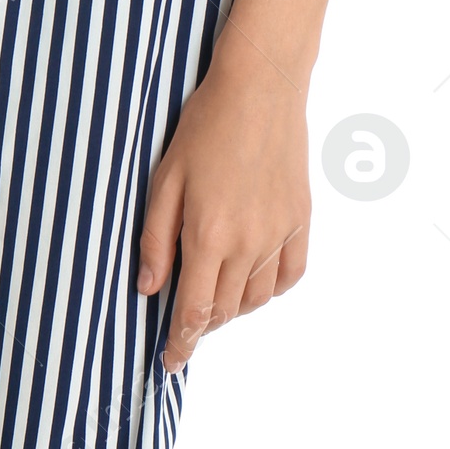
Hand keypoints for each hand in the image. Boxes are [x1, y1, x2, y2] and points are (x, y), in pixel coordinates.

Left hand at [136, 16, 310, 373]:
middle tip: (185, 317)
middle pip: (225, 310)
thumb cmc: (206, 124)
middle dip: (202, 323)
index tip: (170, 362)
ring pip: (257, 299)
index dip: (180, 344)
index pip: (194, 312)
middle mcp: (248, 243)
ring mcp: (279, 233)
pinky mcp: (300, 219)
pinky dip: (271, 289)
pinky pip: (290, 275)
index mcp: (209, 234)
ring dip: (234, 308)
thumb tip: (149, 288)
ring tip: (215, 295)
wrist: (260, 86)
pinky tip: (254, 279)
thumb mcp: (165, 178)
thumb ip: (156, 238)